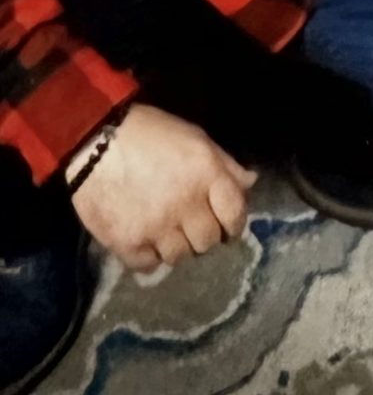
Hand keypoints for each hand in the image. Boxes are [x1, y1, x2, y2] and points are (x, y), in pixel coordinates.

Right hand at [70, 103, 254, 271]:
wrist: (95, 140)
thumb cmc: (150, 133)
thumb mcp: (195, 138)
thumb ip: (224, 164)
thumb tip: (250, 184)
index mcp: (206, 173)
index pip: (235, 214)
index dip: (234, 223)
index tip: (226, 225)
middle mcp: (185, 204)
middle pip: (208, 241)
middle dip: (204, 234)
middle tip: (191, 225)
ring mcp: (156, 227)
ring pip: (180, 257)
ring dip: (176, 246)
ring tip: (165, 231)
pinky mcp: (127, 243)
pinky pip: (149, 266)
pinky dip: (149, 256)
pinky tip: (144, 238)